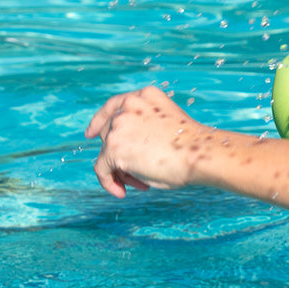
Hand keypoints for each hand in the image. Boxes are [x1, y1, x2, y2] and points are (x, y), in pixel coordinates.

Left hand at [85, 86, 205, 197]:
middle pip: (107, 132)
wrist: (198, 153)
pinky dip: (109, 182)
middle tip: (134, 174)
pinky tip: (122, 192)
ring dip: (120, 170)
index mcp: (146, 95)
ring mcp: (119, 125)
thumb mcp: (166, 124)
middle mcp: (129, 105)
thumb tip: (124, 150)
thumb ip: (144, 127)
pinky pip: (101, 169)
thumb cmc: (191, 145)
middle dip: (117, 153)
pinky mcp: (112, 147)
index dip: (99, 120)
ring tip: (140, 183)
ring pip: (105, 153)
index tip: (90, 134)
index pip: (114, 105)